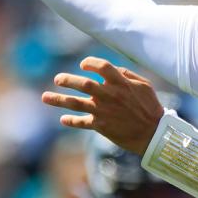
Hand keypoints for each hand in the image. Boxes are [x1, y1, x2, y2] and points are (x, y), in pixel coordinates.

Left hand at [42, 57, 164, 154]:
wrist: (153, 134)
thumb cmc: (151, 107)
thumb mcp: (144, 85)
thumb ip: (127, 75)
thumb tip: (111, 69)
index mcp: (121, 83)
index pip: (101, 66)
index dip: (90, 63)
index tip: (83, 64)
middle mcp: (109, 95)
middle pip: (83, 84)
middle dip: (67, 80)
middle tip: (57, 79)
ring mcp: (103, 111)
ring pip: (76, 103)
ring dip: (59, 99)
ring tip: (44, 97)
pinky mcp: (101, 126)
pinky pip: (82, 122)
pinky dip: (71, 121)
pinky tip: (63, 119)